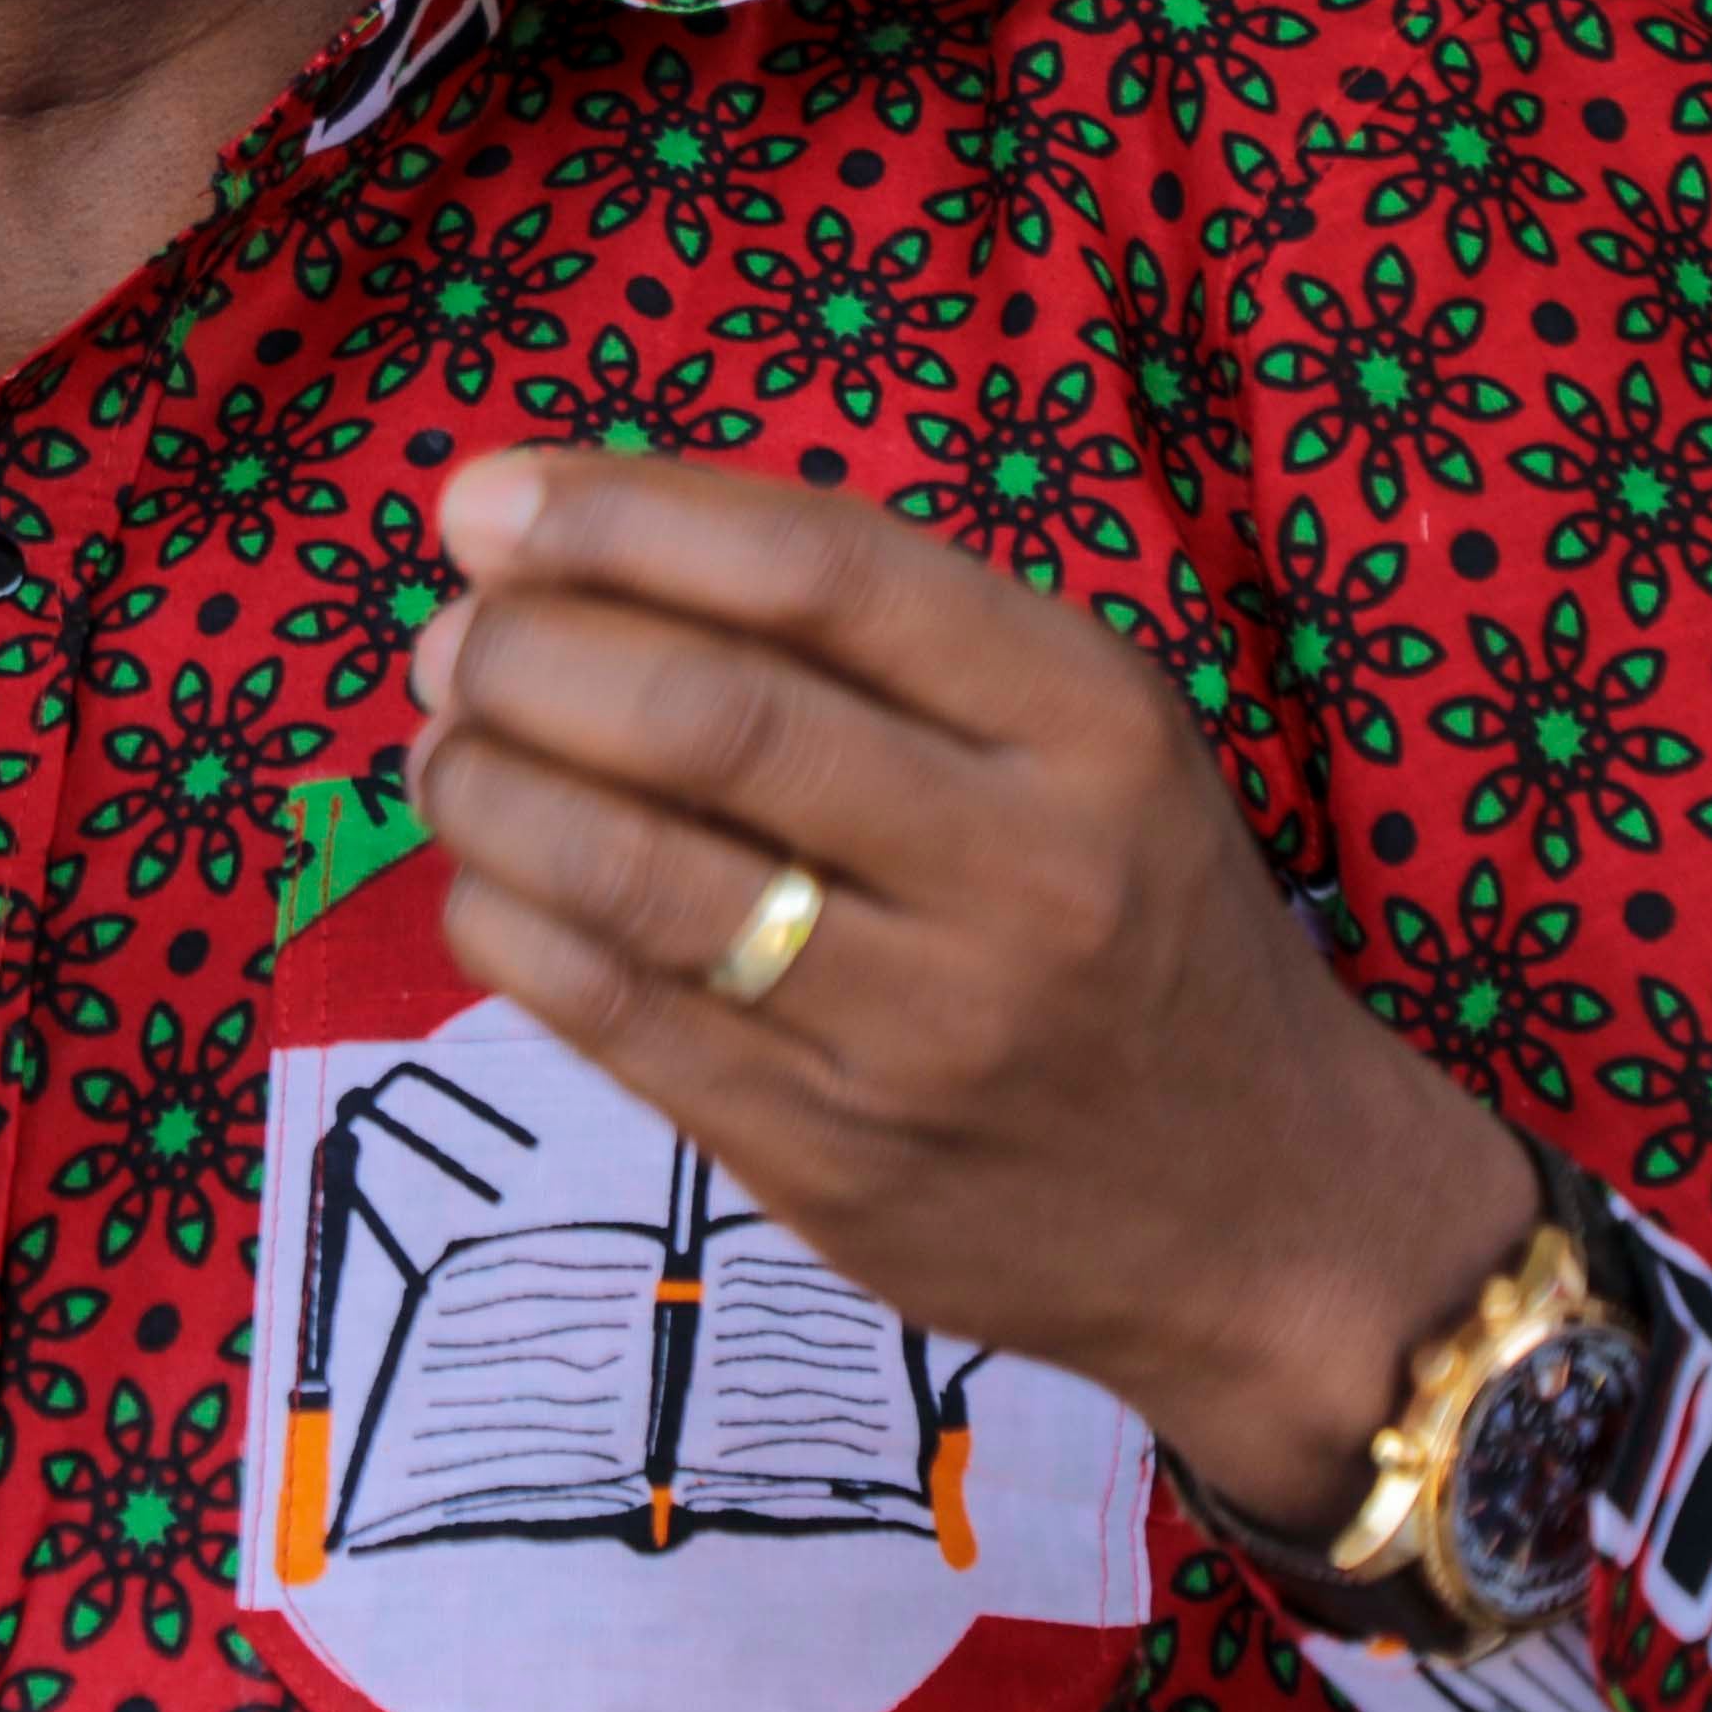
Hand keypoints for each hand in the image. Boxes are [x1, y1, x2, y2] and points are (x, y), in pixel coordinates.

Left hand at [407, 451, 1533, 1537]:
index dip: (617, 515)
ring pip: (627, 874)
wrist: (1264, 1210)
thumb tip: (560, 514)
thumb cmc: (1129, 908)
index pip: (822, 568)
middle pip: (706, 718)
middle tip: (450, 637)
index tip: (485, 501)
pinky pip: (606, 1016)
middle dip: (524, 653)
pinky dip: (502, 920)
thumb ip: (859, 618)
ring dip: (483, 785)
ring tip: (447, 745)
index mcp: (1090, 720)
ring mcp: (922, 1035)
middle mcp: (1021, 872)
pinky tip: (487, 877)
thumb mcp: (1073, 726)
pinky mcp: (831, 1165)